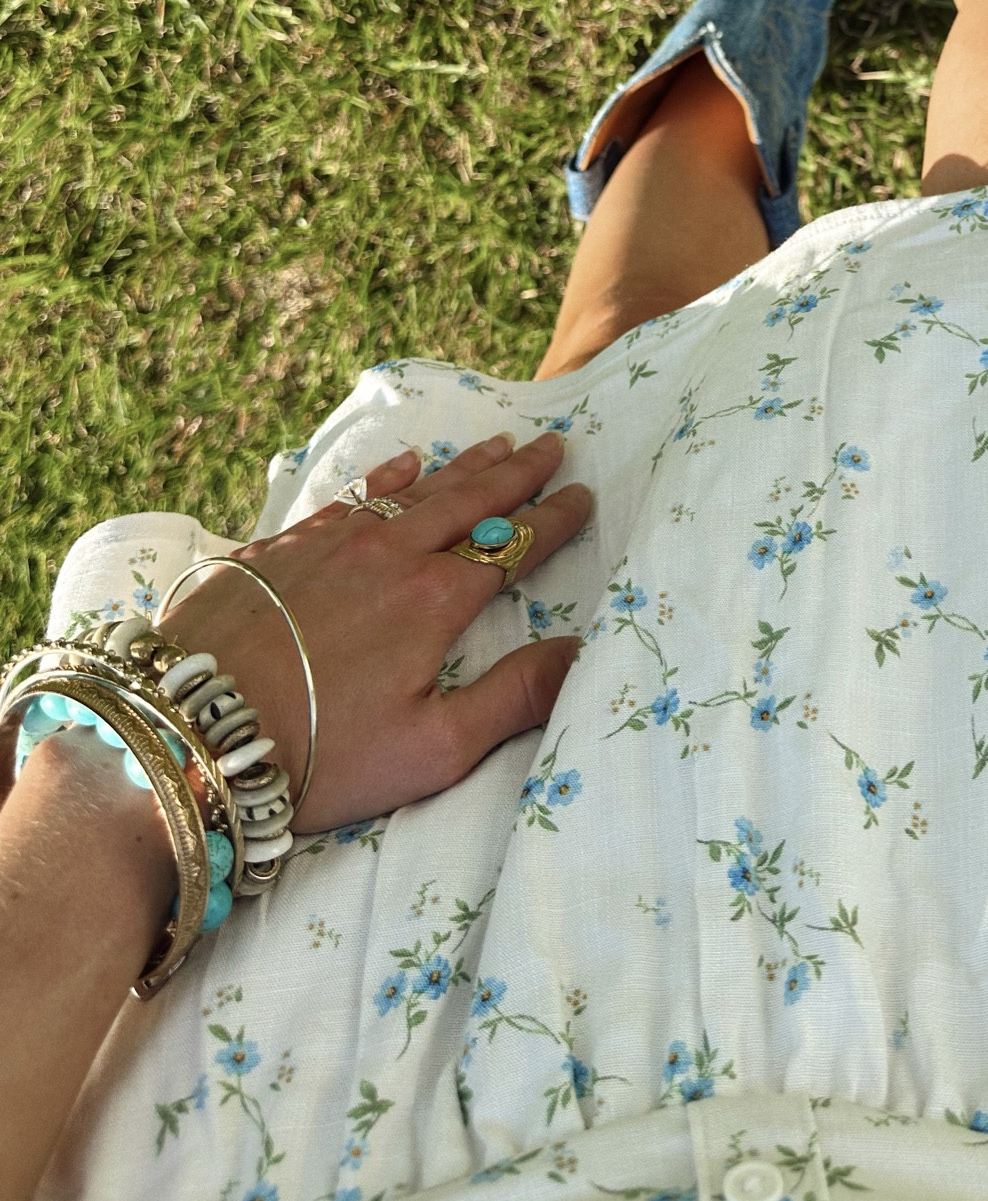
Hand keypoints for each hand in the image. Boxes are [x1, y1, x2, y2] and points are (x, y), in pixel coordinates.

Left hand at [159, 431, 589, 832]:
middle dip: (518, 473)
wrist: (190, 731)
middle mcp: (390, 555)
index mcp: (436, 601)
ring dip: (462, 467)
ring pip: (413, 490)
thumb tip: (580, 652)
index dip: (554, 521)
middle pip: (469, 502)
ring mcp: (331, 543)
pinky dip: (387, 475)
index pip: (511, 549)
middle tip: (555, 444)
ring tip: (497, 444)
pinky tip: (402, 464)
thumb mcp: (433, 749)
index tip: (584, 495)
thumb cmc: (318, 755)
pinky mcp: (280, 548)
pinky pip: (350, 495)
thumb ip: (513, 697)